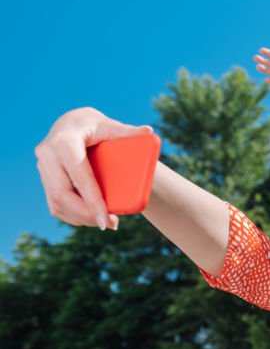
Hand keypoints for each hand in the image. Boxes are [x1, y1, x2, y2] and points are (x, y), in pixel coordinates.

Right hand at [35, 108, 153, 230]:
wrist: (73, 124)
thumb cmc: (95, 125)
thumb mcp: (110, 126)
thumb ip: (128, 131)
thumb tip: (148, 131)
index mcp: (64, 141)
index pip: (79, 177)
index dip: (92, 201)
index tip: (107, 220)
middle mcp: (48, 154)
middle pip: (62, 194)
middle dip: (86, 215)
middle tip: (110, 225)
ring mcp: (42, 167)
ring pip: (56, 202)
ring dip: (80, 218)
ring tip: (105, 222)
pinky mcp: (44, 177)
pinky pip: (54, 203)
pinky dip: (72, 215)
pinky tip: (90, 219)